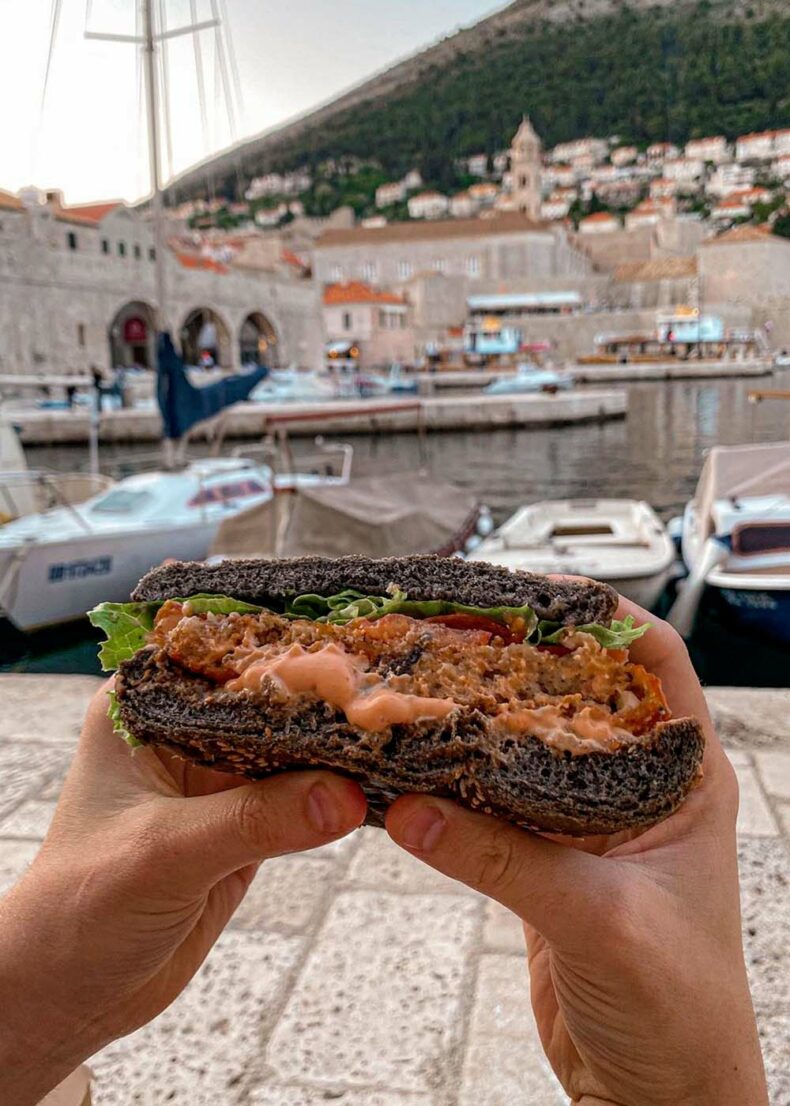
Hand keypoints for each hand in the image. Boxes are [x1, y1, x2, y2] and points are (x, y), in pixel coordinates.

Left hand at [0, 684, 366, 1105]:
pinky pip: (304, 796)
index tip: (350, 647)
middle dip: (324, 696)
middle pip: (268, 697)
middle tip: (393, 691)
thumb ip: (255, 820)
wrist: (72, 992)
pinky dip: (338, 793)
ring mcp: (219, 776)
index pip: (223, 656)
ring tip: (400, 732)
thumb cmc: (81, 909)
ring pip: (292, 746)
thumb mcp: (165, 853)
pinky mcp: (247, 821)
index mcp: (145, 706)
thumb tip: (347, 795)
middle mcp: (185, 729)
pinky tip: (381, 781)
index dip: (283, 650)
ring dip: (337, 746)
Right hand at [386, 599, 768, 1105]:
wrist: (658, 1096)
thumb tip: (409, 809)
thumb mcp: (602, 924)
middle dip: (520, 657)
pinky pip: (498, 802)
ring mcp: (587, 824)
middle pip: (577, 692)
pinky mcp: (546, 860)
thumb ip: (507, 862)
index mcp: (683, 780)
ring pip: (530, 744)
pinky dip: (459, 780)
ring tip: (426, 683)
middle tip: (455, 629)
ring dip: (483, 717)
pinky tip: (417, 766)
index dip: (602, 615)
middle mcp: (636, 789)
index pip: (655, 662)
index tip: (536, 591)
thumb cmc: (678, 1014)